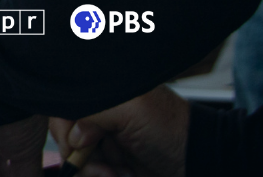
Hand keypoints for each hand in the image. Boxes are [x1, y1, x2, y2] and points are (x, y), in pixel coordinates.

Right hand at [49, 86, 187, 176]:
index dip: (64, 130)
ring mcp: (105, 140)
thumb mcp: (131, 110)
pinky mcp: (111, 161)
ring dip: (94, 170)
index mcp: (101, 93)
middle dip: (82, 155)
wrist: (200, 162)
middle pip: (66, 136)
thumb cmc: (172, 130)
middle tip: (104, 167)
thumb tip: (72, 136)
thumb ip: (93, 113)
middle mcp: (100, 114)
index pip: (62, 108)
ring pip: (77, 158)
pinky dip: (101, 175)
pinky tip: (122, 175)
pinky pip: (90, 171)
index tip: (77, 147)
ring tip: (119, 173)